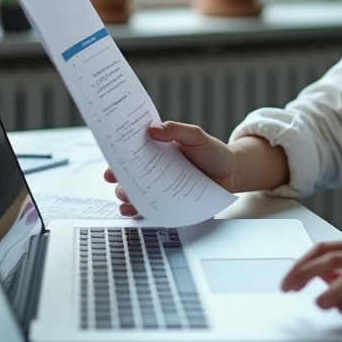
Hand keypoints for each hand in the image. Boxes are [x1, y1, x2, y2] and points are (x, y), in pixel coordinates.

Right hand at [103, 121, 236, 215]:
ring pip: (136, 193)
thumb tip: (152, 128)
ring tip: (126, 198)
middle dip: (119, 177)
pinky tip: (134, 212)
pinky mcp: (169, 204)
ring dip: (126, 196)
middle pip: (129, 174)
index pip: (133, 150)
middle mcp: (155, 169)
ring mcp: (160, 188)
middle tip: (115, 179)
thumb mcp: (196, 135)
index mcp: (157, 149)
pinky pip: (151, 210)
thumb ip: (176, 130)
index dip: (118, 153)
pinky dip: (140, 212)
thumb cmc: (212, 151)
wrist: (232, 173)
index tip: (110, 155)